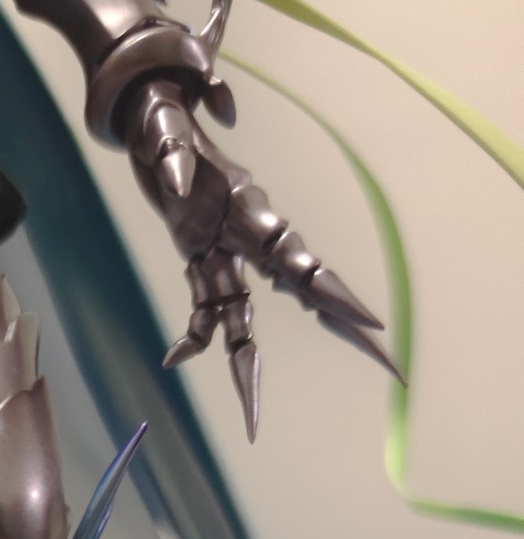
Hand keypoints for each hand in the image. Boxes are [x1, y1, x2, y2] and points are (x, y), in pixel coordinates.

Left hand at [125, 77, 401, 439]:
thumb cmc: (162, 122)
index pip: (303, 263)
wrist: (150, 119)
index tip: (372, 323)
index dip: (335, 295)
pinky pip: (204, 309)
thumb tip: (174, 184)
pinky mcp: (201, 262)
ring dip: (247, 370)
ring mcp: (228, 254)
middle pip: (303, 291)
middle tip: (387, 362)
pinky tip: (173, 359)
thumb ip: (171, 157)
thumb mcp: (165, 135)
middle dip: (342, 327)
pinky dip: (192, 336)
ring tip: (253, 419)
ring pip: (246, 321)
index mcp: (253, 214)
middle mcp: (250, 238)